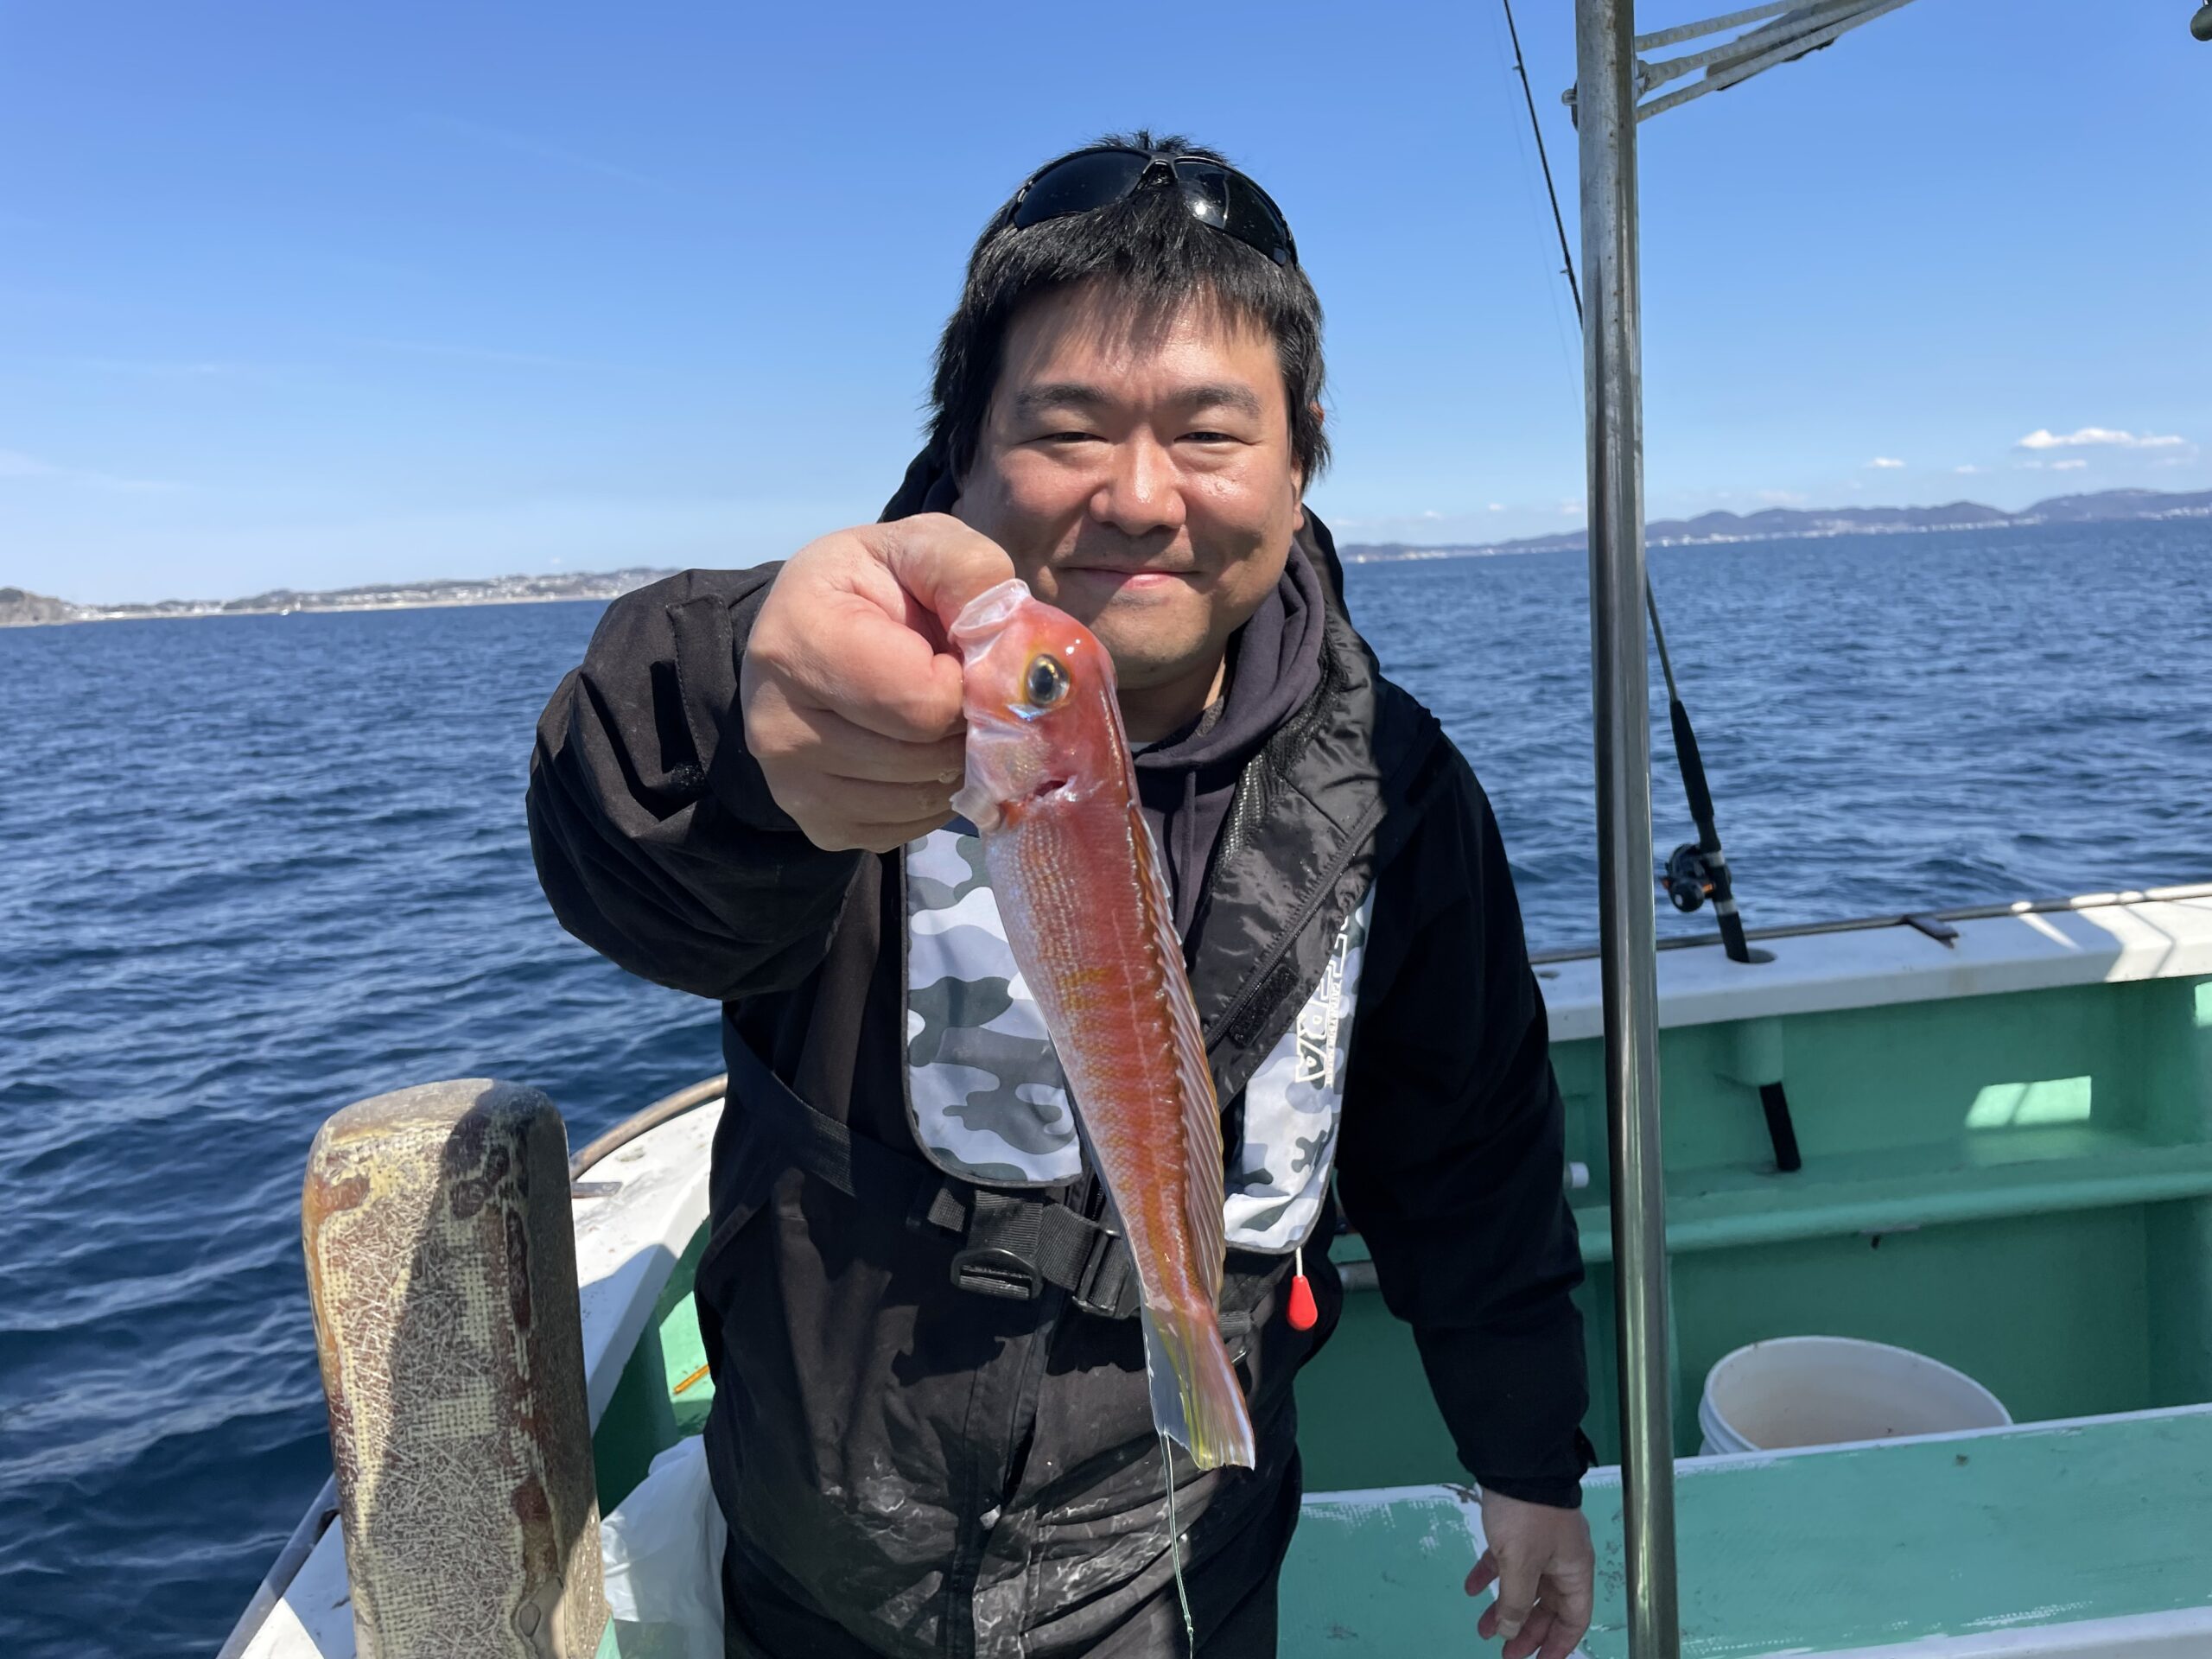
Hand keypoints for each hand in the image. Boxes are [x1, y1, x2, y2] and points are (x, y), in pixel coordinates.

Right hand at [740, 514, 1015, 852]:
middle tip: (958, 689)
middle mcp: (777, 723)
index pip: (925, 702)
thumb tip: (1016, 655)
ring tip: (939, 716)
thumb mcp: (922, 547)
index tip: (957, 654)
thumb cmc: (876, 586)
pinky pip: (909, 829)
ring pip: (924, 799)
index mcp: (797, 640)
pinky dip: (934, 795)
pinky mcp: (818, 825)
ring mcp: (791, 785)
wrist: (812, 632)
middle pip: (927, 757)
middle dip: (967, 724)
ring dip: (956, 762)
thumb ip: (969, 575)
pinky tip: (919, 749)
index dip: (967, 682)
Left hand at [1467, 1489, 1594, 1658]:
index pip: (1574, 1619)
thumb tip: (1510, 1631)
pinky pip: (1506, 1562)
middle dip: (1526, 1631)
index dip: (1558, 1645)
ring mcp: (1540, 1543)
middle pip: (1548, 1607)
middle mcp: (1561, 1560)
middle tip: (1504, 1651)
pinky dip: (1491, 1577)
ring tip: (1483, 1628)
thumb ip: (1515, 1601)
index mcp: (1574, 1570)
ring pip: (1525, 1585)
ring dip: (1506, 1607)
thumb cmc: (1526, 1514)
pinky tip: (1472, 1588)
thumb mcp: (1520, 1563)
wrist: (1514, 1459)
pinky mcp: (1518, 1528)